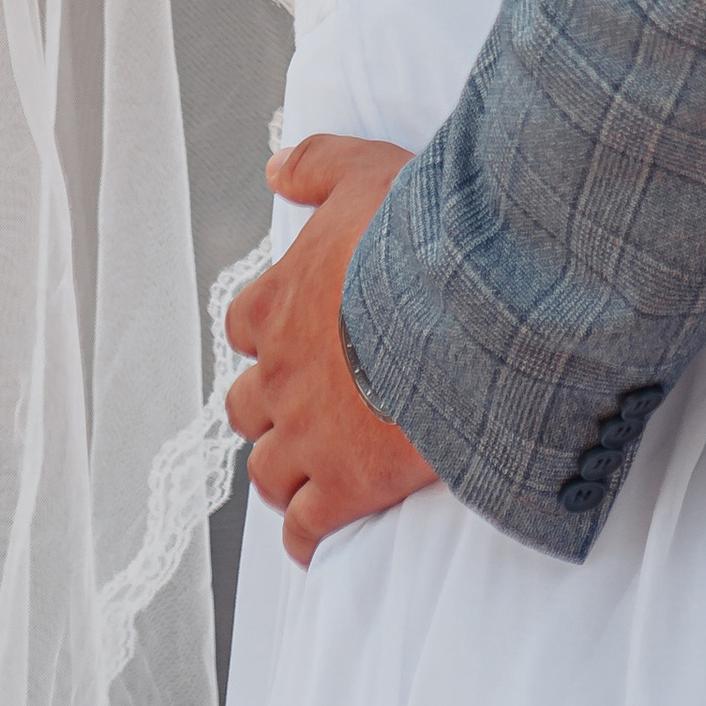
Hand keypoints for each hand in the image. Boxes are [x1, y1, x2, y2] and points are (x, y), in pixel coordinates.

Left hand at [223, 134, 437, 566]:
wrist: (462, 310)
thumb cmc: (417, 236)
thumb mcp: (363, 172)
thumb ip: (315, 165)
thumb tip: (273, 169)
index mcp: (277, 304)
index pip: (243, 327)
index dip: (266, 336)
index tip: (294, 339)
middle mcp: (278, 374)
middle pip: (244, 406)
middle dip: (268, 409)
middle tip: (305, 411)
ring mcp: (306, 435)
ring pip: (264, 470)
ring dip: (282, 471)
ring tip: (309, 475)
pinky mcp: (343, 486)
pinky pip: (305, 530)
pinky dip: (305, 538)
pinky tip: (316, 541)